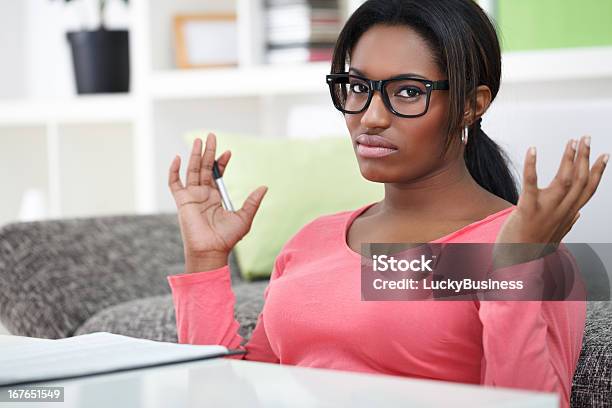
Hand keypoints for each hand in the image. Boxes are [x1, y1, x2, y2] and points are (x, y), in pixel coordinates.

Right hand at [168, 133, 267, 259]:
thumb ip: (253, 202)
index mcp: (216, 197)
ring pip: (191, 170)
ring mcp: (192, 197)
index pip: (217, 174)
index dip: (222, 162)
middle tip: (211, 136)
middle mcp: (203, 194)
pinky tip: (178, 158)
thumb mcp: (244, 217)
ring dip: (194, 155)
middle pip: (204, 168)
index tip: (228, 152)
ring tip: (198, 140)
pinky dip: (174, 171)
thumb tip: (264, 187)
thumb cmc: (227, 238)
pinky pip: (174, 184)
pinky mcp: (182, 201)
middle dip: (208, 152)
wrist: (211, 250)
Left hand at [493, 136, 607, 264]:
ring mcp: (546, 211)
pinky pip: (531, 183)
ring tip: (571, 142)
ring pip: (565, 180)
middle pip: (580, 181)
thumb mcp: (554, 237)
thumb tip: (578, 214)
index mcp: (567, 215)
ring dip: (569, 159)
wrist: (515, 264)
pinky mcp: (526, 209)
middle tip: (586, 138)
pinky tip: (533, 150)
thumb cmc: (529, 249)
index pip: (588, 191)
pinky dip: (532, 165)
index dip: (598, 172)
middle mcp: (561, 212)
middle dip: (585, 158)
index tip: (604, 156)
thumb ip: (567, 224)